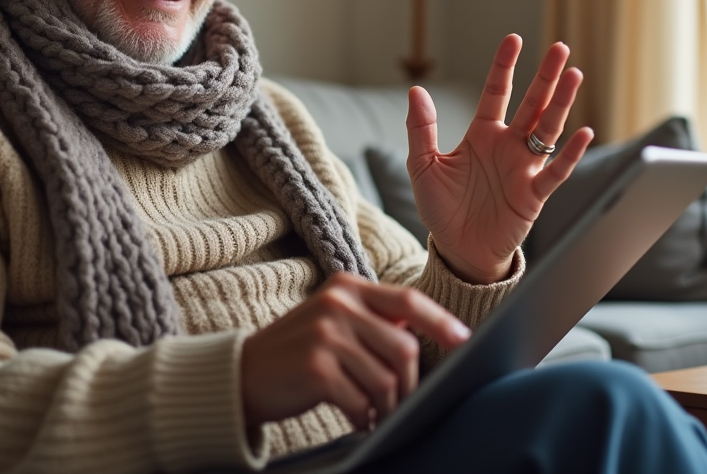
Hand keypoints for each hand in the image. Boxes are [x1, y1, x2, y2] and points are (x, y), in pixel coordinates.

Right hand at [240, 273, 470, 430]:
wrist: (242, 374)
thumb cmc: (297, 352)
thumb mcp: (333, 321)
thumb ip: (374, 320)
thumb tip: (429, 336)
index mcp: (347, 287)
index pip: (407, 301)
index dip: (440, 322)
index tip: (464, 341)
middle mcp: (337, 304)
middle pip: (404, 346)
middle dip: (409, 383)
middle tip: (402, 403)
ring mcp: (325, 333)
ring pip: (386, 378)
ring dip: (387, 406)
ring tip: (377, 414)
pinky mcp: (316, 367)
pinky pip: (361, 400)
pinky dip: (364, 417)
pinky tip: (356, 419)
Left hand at [406, 35, 593, 283]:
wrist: (458, 251)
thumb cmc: (443, 209)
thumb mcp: (423, 166)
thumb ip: (421, 129)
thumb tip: (416, 91)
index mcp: (482, 135)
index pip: (496, 93)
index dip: (505, 67)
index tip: (514, 39)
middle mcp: (508, 147)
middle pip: (532, 104)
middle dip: (546, 77)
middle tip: (561, 47)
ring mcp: (524, 169)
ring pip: (548, 130)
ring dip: (561, 104)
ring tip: (574, 75)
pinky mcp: (534, 195)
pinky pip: (555, 171)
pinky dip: (569, 154)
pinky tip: (583, 132)